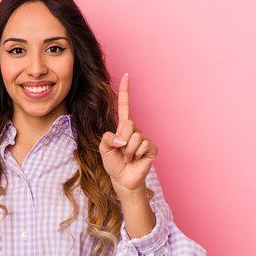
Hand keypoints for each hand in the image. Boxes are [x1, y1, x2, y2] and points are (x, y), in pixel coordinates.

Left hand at [99, 73, 158, 195]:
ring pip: (135, 136)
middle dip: (121, 139)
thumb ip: (106, 139)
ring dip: (128, 150)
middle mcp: (134, 130)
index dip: (125, 91)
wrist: (122, 180)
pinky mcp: (152, 148)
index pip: (125, 106)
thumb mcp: (103, 149)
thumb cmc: (113, 164)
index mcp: (122, 128)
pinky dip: (136, 153)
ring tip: (127, 157)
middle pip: (128, 123)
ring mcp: (144, 138)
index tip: (127, 75)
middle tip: (121, 151)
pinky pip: (144, 144)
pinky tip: (136, 159)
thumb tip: (120, 136)